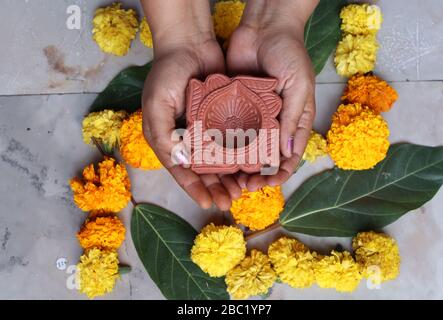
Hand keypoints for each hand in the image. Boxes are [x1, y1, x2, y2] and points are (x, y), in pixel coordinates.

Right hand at [141, 0, 241, 209]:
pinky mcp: (221, 118)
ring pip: (218, 160)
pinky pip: (230, 141)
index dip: (194, 188)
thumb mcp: (157, 104)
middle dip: (215, 187)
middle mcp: (185, 137)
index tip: (208, 203)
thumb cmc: (167, 73)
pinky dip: (237, 155)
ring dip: (228, 176)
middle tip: (230, 201)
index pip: (181, 170)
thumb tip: (182, 164)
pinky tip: (247, 167)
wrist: (189, 43)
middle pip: (201, 169)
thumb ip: (164, 136)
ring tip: (241, 191)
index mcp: (166, 138)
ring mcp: (204, 129)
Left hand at [226, 0, 317, 190]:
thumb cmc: (290, 54)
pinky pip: (229, 129)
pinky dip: (224, 144)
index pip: (290, 155)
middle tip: (245, 185)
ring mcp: (253, 116)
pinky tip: (216, 155)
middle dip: (257, 174)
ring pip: (245, 149)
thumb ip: (294, 119)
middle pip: (265, 157)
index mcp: (294, 120)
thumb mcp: (299, 86)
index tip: (269, 183)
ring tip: (230, 177)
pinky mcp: (234, 106)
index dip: (281, 172)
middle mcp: (273, 123)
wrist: (264, 27)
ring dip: (239, 165)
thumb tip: (287, 153)